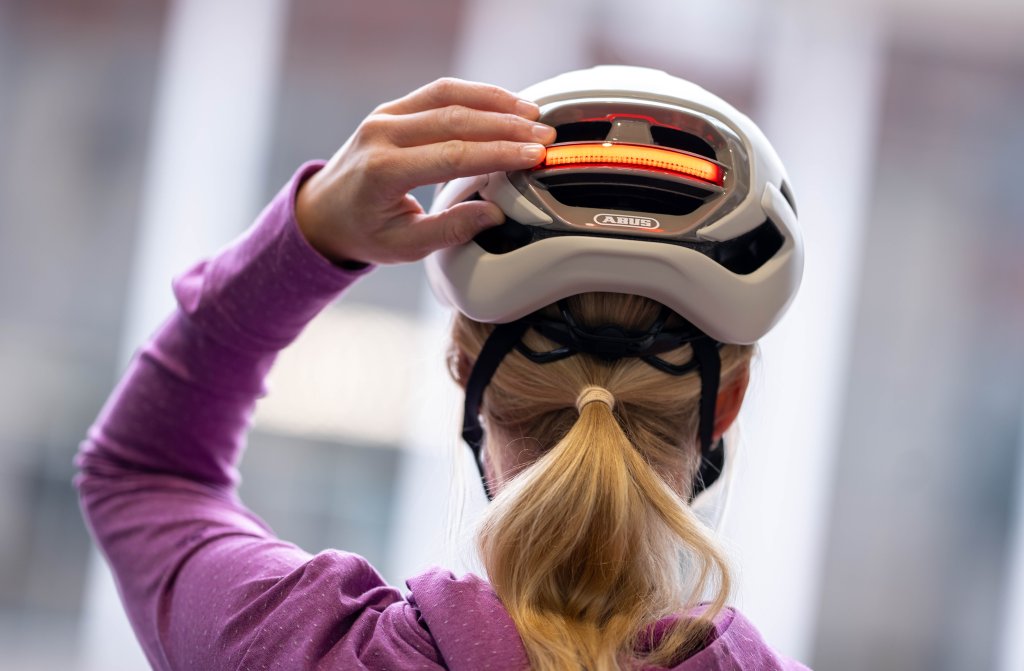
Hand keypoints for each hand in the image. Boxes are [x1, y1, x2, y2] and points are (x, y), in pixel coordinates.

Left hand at [295, 77, 556, 264]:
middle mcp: (382, 134)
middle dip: (506, 127)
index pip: (452, 155)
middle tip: (544, 137)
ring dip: (496, 102)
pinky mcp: (394, 107)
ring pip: (449, 96)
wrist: (325, 211)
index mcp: (383, 171)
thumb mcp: (404, 246)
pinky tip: (506, 104)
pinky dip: (477, 94)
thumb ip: (450, 230)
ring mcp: (386, 115)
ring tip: (533, 115)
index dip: (498, 154)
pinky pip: (440, 91)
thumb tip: (494, 214)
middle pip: (455, 120)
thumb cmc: (364, 232)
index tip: (533, 157)